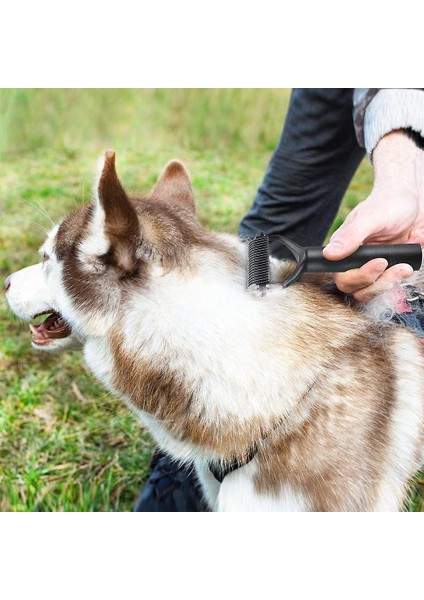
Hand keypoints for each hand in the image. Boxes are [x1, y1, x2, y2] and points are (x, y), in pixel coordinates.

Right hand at [323, 130, 423, 301]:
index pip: (342, 277)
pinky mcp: (390, 270)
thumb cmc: (389, 202)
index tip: (379, 262)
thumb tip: (329, 254)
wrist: (413, 200)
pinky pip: (392, 284)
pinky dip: (403, 274)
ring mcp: (374, 268)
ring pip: (375, 291)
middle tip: (394, 266)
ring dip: (391, 282)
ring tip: (404, 266)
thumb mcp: (370, 217)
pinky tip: (408, 259)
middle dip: (378, 282)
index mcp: (345, 249)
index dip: (359, 277)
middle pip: (358, 290)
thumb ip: (351, 236)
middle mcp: (357, 261)